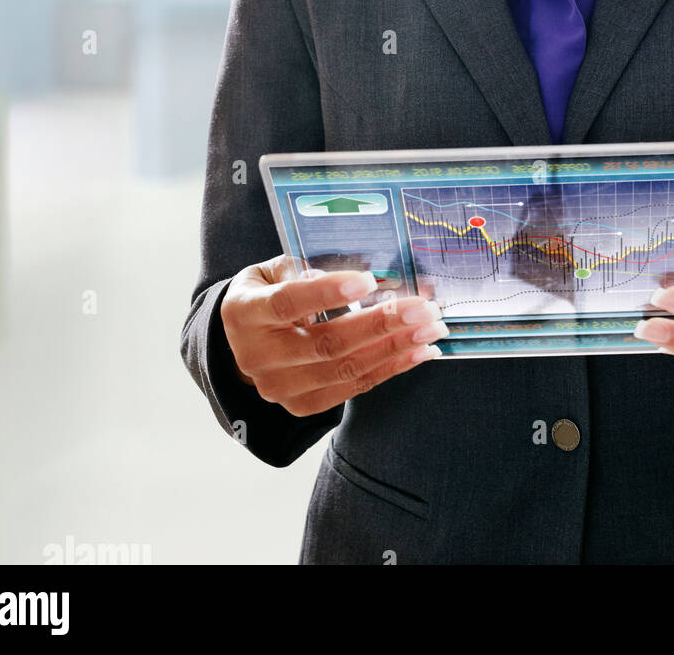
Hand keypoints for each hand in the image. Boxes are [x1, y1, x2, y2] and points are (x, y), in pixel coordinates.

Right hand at [221, 256, 446, 416]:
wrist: (242, 341)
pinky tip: (419, 352)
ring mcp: (280, 387)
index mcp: (246, 314)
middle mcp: (260, 356)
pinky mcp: (302, 405)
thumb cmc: (265, 294)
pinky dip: (390, 369)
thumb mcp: (269, 271)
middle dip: (381, 324)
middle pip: (327, 343)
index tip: (367, 281)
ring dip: (395, 349)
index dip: (327, 292)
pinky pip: (353, 388)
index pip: (288, 303)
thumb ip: (301, 268)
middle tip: (422, 309)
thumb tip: (349, 277)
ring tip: (431, 329)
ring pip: (345, 370)